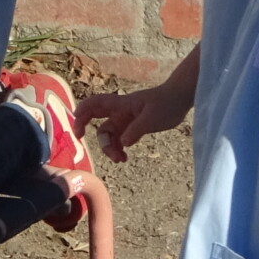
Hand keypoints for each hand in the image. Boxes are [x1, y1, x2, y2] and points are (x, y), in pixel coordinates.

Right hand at [76, 51, 197, 163]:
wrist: (180, 99)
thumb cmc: (166, 103)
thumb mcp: (152, 117)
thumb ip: (136, 129)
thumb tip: (122, 143)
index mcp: (121, 104)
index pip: (94, 104)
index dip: (82, 113)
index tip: (78, 130)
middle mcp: (119, 112)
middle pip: (97, 120)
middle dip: (92, 134)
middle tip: (94, 148)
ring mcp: (125, 120)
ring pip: (109, 135)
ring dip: (110, 148)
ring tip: (121, 160)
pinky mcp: (133, 127)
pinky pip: (119, 140)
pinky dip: (119, 149)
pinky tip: (125, 157)